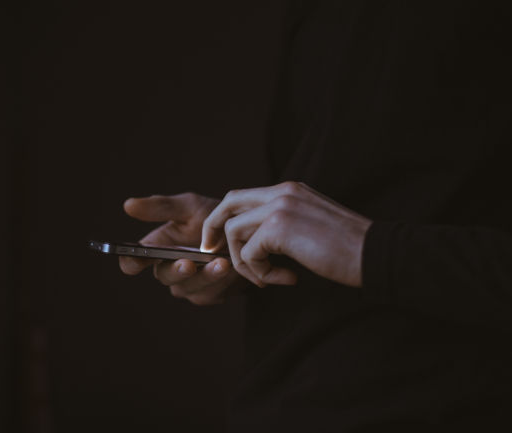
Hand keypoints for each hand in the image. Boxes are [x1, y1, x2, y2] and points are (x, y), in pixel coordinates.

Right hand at [119, 192, 241, 304]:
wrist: (247, 232)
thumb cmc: (213, 217)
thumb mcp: (189, 207)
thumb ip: (161, 207)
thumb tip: (128, 205)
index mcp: (157, 248)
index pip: (133, 261)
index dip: (131, 263)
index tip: (136, 260)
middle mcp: (169, 269)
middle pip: (163, 276)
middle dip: (176, 271)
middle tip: (189, 264)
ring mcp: (189, 285)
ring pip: (189, 288)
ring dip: (206, 276)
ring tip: (222, 263)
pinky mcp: (209, 294)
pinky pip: (211, 293)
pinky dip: (222, 281)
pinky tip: (233, 269)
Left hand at [201, 182, 372, 287]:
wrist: (376, 253)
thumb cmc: (347, 248)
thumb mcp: (310, 226)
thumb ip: (282, 225)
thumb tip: (254, 242)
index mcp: (289, 190)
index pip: (242, 197)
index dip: (224, 218)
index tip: (219, 241)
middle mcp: (282, 192)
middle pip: (228, 203)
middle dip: (213, 229)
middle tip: (212, 252)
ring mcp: (280, 206)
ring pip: (234, 231)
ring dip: (244, 261)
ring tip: (267, 278)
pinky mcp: (279, 227)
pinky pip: (249, 253)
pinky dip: (260, 273)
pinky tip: (285, 279)